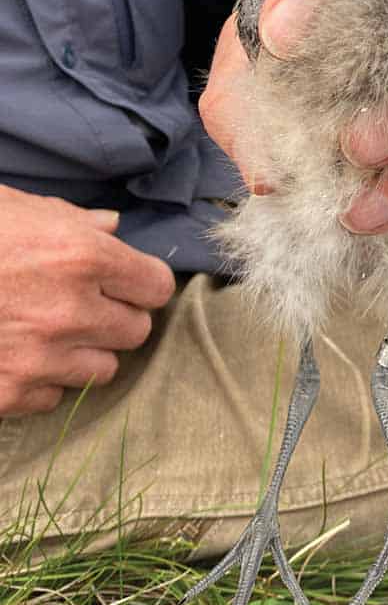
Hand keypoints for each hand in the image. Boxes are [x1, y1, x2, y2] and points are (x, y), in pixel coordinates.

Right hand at [0, 186, 175, 416]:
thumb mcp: (17, 207)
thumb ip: (73, 221)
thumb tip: (112, 225)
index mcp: (81, 257)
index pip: (155, 286)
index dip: (141, 282)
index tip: (127, 281)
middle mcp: (72, 312)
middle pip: (136, 331)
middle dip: (116, 316)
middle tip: (86, 304)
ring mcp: (41, 359)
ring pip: (102, 369)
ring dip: (84, 352)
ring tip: (49, 331)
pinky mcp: (9, 393)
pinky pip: (55, 397)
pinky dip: (42, 381)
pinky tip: (17, 354)